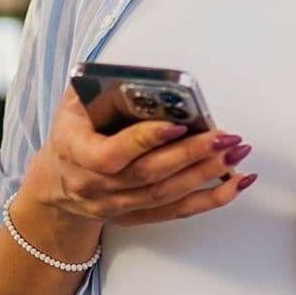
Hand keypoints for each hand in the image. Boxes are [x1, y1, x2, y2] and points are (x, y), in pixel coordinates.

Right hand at [25, 87, 255, 232]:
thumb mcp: (74, 105)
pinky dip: (212, 199)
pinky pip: (178, 212)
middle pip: (149, 175)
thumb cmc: (72, 134)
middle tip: (225, 137)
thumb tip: (145, 78)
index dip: (147, 140)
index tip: (179, 124)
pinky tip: (238, 183)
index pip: (112, 154)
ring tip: (236, 153)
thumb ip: (101, 89)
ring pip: (167, 195)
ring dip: (207, 175)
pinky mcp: (137, 216)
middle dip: (191, 155)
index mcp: (76, 153)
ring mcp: (117, 205)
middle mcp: (96, 185)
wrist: (57, 182)